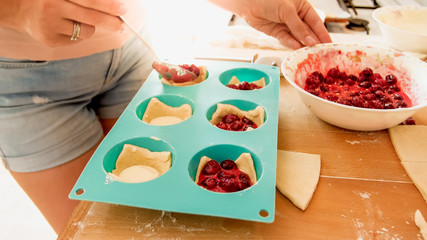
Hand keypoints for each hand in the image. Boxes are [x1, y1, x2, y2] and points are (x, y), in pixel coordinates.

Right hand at [7, 0, 126, 46]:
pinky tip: (67, 27)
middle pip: (91, 18)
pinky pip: (76, 40)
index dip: (109, 6)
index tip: (123, 10)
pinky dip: (78, 35)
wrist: (19, 9)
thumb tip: (112, 6)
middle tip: (122, 25)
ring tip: (80, 19)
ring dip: (91, 27)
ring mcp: (50, 25)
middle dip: (111, 22)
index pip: (90, 0)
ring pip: (86, 31)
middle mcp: (53, 7)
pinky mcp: (49, 40)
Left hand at [241, 0, 331, 48]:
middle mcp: (296, 16)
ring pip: (298, 38)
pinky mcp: (277, 32)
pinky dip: (292, 44)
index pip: (316, 22)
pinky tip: (298, 48)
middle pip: (308, 32)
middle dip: (314, 42)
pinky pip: (287, 40)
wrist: (249, 3)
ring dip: (303, 45)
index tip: (329, 44)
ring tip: (310, 54)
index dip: (323, 34)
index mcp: (303, 7)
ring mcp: (287, 25)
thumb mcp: (288, 11)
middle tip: (321, 53)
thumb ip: (299, 27)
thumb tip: (310, 41)